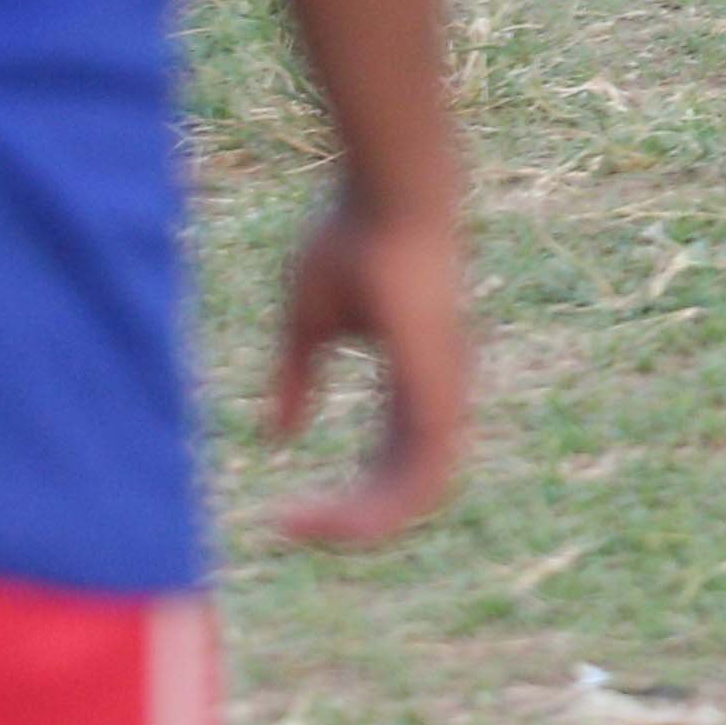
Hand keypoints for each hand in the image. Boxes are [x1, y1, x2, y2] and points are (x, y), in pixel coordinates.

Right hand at [264, 191, 467, 548]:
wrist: (387, 195)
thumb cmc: (352, 239)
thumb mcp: (308, 324)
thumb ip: (297, 380)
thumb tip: (280, 438)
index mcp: (415, 379)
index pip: (390, 461)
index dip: (347, 496)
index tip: (282, 513)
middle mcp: (438, 393)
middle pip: (406, 487)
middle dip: (351, 521)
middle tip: (288, 529)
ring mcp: (445, 392)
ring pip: (418, 494)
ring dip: (359, 524)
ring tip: (298, 529)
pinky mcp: (440, 390)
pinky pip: (422, 476)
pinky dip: (378, 508)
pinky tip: (326, 515)